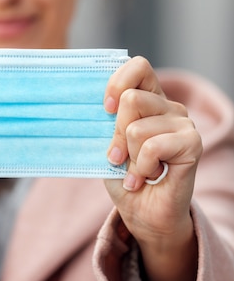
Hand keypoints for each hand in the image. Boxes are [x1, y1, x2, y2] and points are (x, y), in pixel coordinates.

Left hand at [103, 56, 202, 280]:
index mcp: (148, 99)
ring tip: (136, 172)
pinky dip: (143, 168)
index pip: (138, 67)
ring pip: (138, 128)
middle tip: (118, 157)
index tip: (106, 110)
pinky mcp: (192, 143)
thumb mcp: (107, 146)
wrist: (144, 214)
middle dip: (117, 135)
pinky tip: (147, 177)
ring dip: (130, 158)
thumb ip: (105, 124)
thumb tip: (89, 106)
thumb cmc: (124, 177)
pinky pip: (153, 147)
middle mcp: (168, 106)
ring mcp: (183, 123)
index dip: (117, 82)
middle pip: (132, 99)